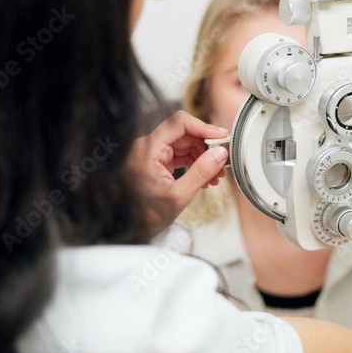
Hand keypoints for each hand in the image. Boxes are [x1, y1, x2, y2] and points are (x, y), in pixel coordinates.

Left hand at [128, 111, 229, 236]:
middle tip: (223, 160)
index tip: (222, 137)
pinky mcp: (156, 163)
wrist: (129, 229)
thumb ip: (201, 172)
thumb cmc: (145, 215)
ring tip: (216, 175)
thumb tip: (220, 154)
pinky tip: (205, 178)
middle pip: (184, 134)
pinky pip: (180, 156)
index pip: (179, 123)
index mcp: (148, 149)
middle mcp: (148, 147)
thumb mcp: (178, 195)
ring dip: (203, 157)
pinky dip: (194, 164)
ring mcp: (152, 154)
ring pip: (184, 145)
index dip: (203, 127)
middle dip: (206, 146)